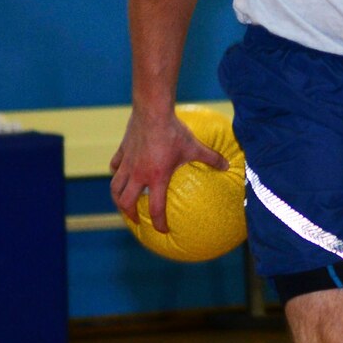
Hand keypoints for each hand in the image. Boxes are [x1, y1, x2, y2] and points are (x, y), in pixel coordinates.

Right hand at [109, 105, 227, 232]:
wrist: (152, 111)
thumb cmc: (174, 131)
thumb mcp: (195, 147)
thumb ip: (211, 158)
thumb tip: (227, 166)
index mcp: (156, 178)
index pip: (155, 208)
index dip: (158, 222)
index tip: (162, 231)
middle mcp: (138, 174)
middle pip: (126, 202)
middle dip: (129, 215)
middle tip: (136, 220)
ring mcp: (127, 163)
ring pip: (115, 187)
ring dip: (118, 198)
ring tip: (122, 203)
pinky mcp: (122, 151)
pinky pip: (115, 166)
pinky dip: (116, 173)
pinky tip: (120, 174)